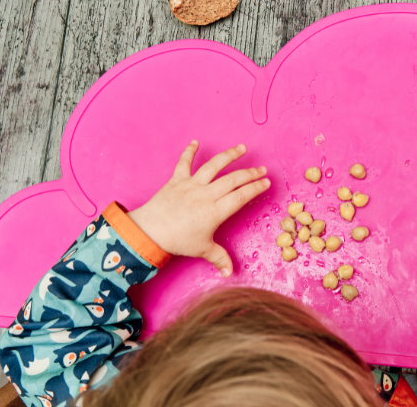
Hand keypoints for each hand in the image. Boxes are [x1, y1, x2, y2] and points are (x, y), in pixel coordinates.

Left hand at [127, 141, 269, 277]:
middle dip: (250, 173)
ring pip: (214, 166)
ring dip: (229, 156)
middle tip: (262, 168)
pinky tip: (195, 142)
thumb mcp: (202, 250)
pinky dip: (189, 151)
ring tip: (241, 148)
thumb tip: (230, 273)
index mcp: (216, 211)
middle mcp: (206, 194)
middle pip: (233, 179)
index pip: (241, 196)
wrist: (150, 231)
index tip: (266, 182)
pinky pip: (184, 163)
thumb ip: (219, 258)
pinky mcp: (177, 180)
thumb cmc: (178, 241)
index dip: (255, 188)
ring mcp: (192, 185)